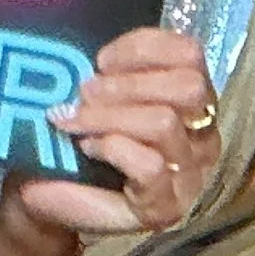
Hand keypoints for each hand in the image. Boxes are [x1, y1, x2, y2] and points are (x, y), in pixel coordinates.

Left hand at [10, 27, 222, 235]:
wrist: (52, 192)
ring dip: (110, 116)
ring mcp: (190, 175)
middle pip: (189, 87)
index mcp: (191, 100)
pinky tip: (88, 148)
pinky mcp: (168, 207)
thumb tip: (96, 57)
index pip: (190, 54)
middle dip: (129, 84)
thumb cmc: (79, 136)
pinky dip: (112, 148)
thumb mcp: (96, 92)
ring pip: (164, 123)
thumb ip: (111, 70)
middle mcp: (202, 135)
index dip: (142, 48)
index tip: (100, 60)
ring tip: (77, 121)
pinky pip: (150, 165)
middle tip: (86, 92)